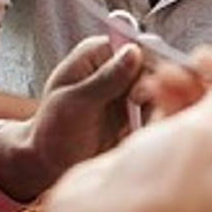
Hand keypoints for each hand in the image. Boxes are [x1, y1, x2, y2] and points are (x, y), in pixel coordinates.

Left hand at [0, 36, 143, 201]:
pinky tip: (145, 133)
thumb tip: (134, 51)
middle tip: (139, 109)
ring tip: (141, 126)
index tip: (142, 90)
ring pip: (161, 91)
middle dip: (154, 89)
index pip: (134, 47)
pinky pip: (158, 110)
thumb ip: (105, 79)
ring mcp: (127, 90)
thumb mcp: (75, 104)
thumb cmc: (51, 130)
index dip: (146, 65)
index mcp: (96, 54)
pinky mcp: (136, 112)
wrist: (50, 164)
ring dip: (157, 108)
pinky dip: (157, 120)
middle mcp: (115, 68)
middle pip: (153, 68)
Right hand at [34, 60, 211, 211]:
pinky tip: (155, 83)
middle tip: (208, 60)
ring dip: (195, 84)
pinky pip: (180, 120)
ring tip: (171, 68)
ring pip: (211, 114)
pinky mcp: (166, 159)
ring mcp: (198, 168)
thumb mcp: (206, 129)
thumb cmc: (154, 190)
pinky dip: (172, 99)